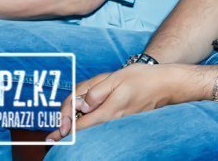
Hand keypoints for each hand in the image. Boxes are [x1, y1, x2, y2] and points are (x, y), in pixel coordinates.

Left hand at [46, 64, 202, 141]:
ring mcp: (120, 120)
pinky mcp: (124, 118)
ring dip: (79, 129)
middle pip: (86, 130)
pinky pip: (103, 123)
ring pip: (94, 127)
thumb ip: (97, 92)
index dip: (64, 131)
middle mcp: (113, 120)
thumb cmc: (142, 78)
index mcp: (108, 111)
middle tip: (51, 139)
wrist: (166, 84)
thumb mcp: (116, 78)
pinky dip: (91, 123)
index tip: (53, 136)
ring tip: (63, 132)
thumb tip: (82, 105)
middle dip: (69, 133)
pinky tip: (85, 120)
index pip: (81, 127)